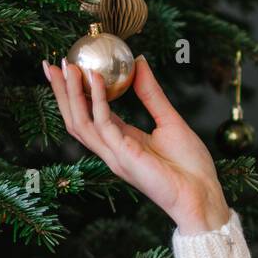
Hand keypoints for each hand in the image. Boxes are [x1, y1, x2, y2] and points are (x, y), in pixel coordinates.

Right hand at [43, 54, 230, 232]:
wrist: (202, 194)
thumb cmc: (190, 166)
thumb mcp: (170, 120)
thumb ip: (151, 93)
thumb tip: (140, 62)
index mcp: (122, 142)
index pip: (91, 114)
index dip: (77, 92)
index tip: (68, 68)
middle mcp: (112, 150)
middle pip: (76, 119)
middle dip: (63, 92)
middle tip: (54, 64)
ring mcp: (115, 155)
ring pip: (81, 123)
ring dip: (72, 94)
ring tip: (69, 67)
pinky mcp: (124, 156)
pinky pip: (103, 125)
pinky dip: (98, 101)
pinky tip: (97, 79)